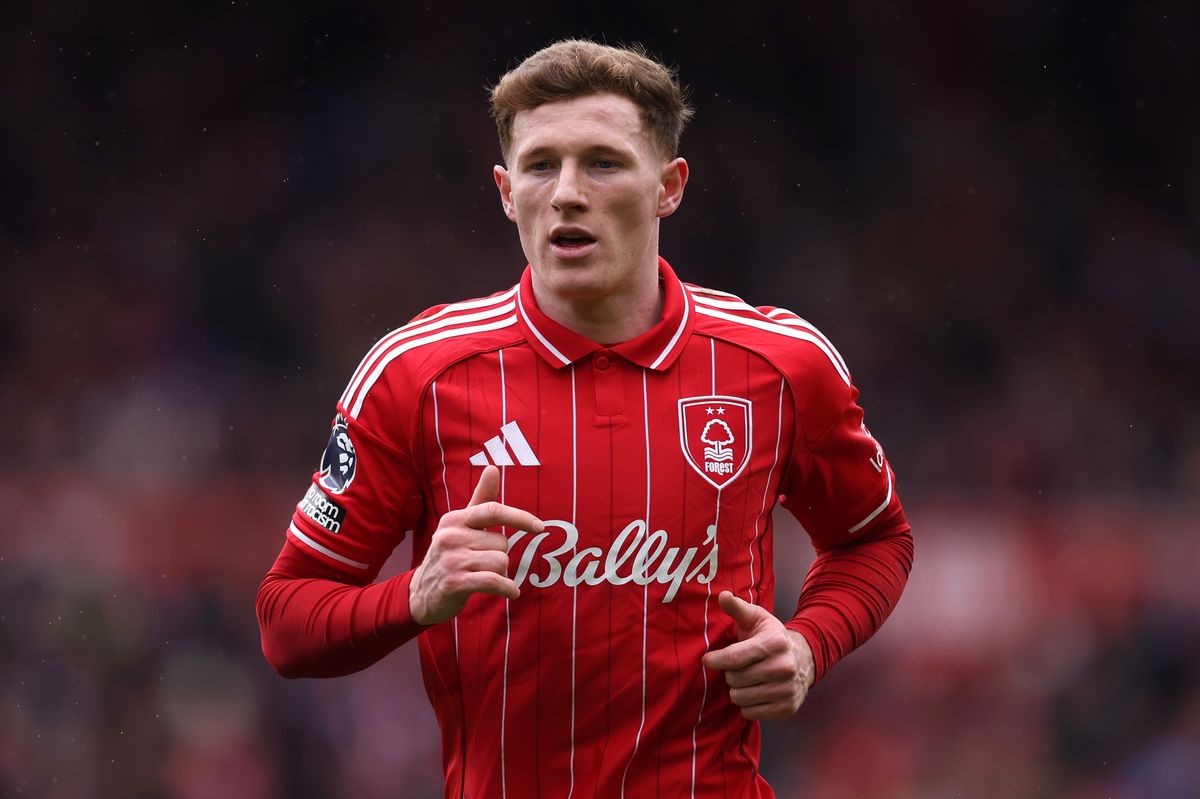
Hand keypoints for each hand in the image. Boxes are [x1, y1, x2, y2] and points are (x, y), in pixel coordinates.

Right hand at [408, 465, 543, 624]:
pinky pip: (493, 581)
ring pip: (501, 562)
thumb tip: (492, 468)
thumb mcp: (462, 525)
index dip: (519, 517)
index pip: (492, 510)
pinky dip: (507, 588)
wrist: (423, 592)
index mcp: (455, 519)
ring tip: (485, 575)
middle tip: (483, 563)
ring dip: (501, 572)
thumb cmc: (450, 554)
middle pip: (502, 542)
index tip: (540, 526)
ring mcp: (451, 560)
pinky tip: (511, 591)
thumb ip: (481, 499)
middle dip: (500, 555)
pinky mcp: (455, 583)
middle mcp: (450, 536)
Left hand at [701, 590, 814, 719]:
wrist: (803, 658)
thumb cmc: (771, 636)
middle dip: (730, 673)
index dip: (715, 660)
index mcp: (775, 643)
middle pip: (735, 679)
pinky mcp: (787, 708)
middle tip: (739, 667)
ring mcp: (787, 690)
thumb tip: (723, 595)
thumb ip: (737, 608)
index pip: (734, 658)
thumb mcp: (756, 618)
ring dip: (737, 690)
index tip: (708, 659)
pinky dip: (748, 705)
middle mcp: (784, 667)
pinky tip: (756, 692)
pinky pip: (750, 713)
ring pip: (740, 698)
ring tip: (747, 679)